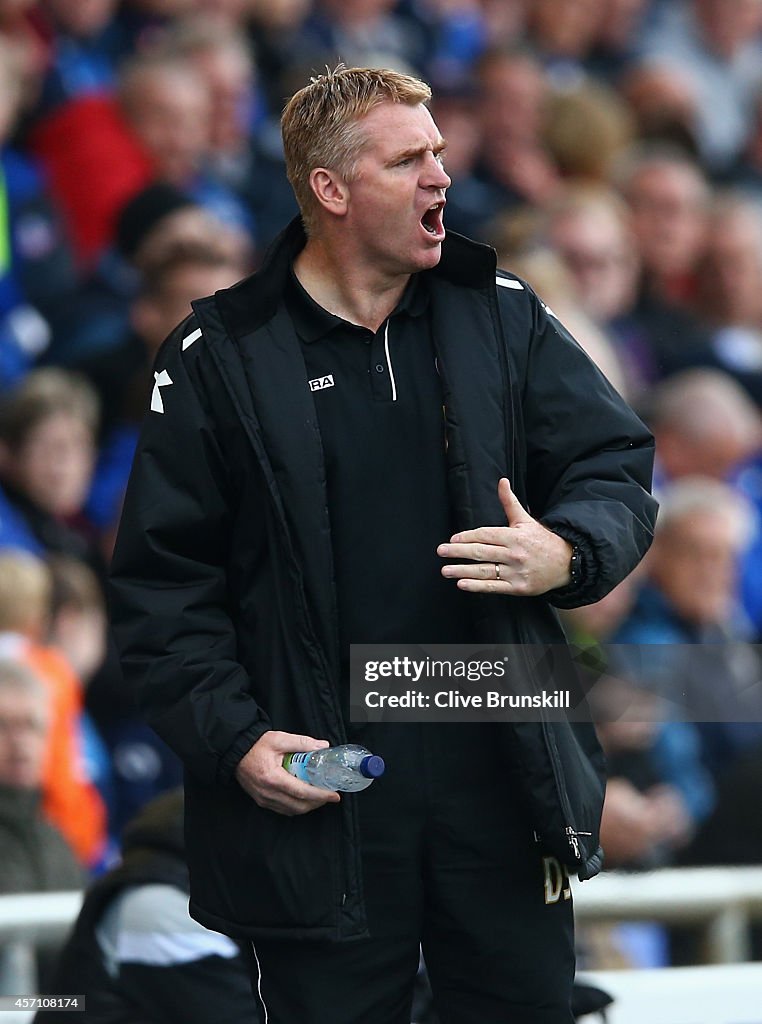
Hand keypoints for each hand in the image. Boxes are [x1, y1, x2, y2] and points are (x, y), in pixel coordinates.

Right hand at [235, 730, 340, 815]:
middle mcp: (268, 793)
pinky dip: (296, 806)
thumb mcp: (279, 739)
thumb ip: (302, 743)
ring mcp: (263, 799)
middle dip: (317, 803)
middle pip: (299, 806)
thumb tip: (322, 746)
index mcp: (273, 778)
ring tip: (319, 796)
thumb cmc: (256, 745)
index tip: (334, 795)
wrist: (234, 752)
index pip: (302, 792)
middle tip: (330, 795)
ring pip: (291, 810)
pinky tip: (304, 798)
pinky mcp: (261, 800)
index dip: (320, 795)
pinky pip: (283, 809)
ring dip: (308, 806)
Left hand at [437, 478, 572, 595]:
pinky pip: (495, 587)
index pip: (485, 535)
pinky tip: (462, 584)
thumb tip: (502, 481)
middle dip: (458, 552)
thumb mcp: (526, 519)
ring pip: (485, 571)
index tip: (452, 540)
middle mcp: (515, 554)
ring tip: (445, 570)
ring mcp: (517, 572)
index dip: (467, 537)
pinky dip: (477, 586)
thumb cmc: (542, 540)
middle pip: (481, 552)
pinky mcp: (519, 588)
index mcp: (515, 536)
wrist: (567, 562)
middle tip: (441, 552)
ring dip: (462, 571)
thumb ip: (509, 502)